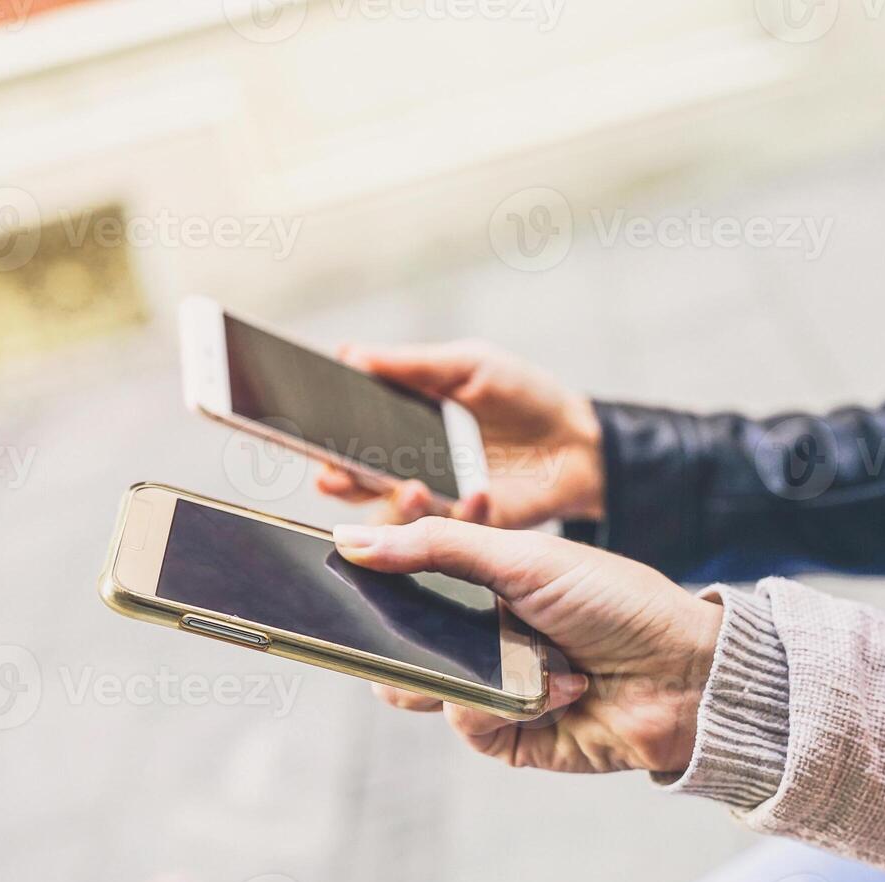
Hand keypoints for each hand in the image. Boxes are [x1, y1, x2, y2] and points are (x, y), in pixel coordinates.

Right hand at [316, 340, 604, 528]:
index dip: (322, 435)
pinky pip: (458, 527)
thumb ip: (411, 364)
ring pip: (399, 514)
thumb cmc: (522, 394)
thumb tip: (349, 352)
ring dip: (397, 503)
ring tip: (407, 486)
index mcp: (401, 425)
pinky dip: (467, 510)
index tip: (303, 430)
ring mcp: (441, 499)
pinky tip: (478, 494)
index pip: (348, 433)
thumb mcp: (468, 364)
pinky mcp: (475, 526)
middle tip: (334, 473)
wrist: (580, 438)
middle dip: (342, 479)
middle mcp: (411, 466)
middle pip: (359, 481)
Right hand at [333, 518, 723, 773]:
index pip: (407, 576)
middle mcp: (482, 636)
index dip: (378, 566)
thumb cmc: (617, 601)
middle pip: (401, 639)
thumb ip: (438, 546)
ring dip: (460, 670)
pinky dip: (506, 704)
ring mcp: (494, 687)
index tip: (344, 549)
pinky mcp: (510, 736)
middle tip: (386, 622)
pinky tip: (559, 688)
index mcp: (484, 583)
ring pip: (424, 685)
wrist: (686, 673)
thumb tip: (352, 538)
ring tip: (505, 656)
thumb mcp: (524, 558)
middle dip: (396, 631)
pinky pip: (469, 725)